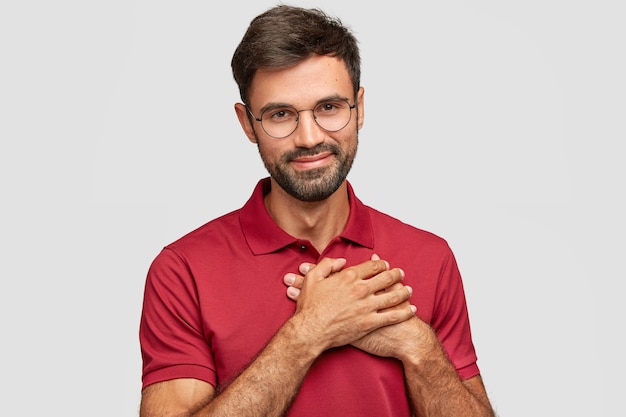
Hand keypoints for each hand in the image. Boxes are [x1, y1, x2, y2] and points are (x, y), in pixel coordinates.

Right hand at [289, 257, 415, 351]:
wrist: (310, 331)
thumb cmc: (309, 306)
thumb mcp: (312, 278)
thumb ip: (327, 265)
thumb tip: (341, 261)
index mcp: (349, 276)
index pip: (373, 266)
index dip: (382, 264)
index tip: (385, 265)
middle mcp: (361, 289)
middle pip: (386, 278)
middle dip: (396, 274)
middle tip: (401, 273)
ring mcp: (367, 306)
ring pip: (393, 296)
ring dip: (404, 292)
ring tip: (409, 290)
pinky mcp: (370, 323)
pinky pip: (393, 316)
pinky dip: (404, 312)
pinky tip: (411, 310)